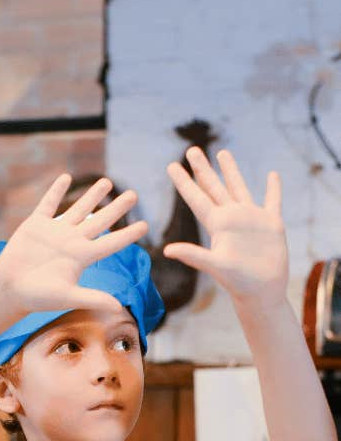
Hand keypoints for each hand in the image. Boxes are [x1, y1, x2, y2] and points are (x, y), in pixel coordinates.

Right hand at [0, 175, 148, 316]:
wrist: (9, 291)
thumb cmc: (38, 298)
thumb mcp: (67, 297)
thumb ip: (92, 298)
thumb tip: (118, 308)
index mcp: (81, 257)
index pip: (111, 243)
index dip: (128, 234)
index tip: (146, 225)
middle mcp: (71, 242)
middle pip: (100, 221)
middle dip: (117, 208)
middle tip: (134, 195)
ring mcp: (54, 232)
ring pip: (78, 208)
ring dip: (92, 195)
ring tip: (107, 182)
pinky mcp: (35, 225)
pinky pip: (48, 204)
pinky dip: (56, 191)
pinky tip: (66, 177)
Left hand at [164, 148, 287, 303]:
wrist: (261, 291)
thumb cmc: (237, 282)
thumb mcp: (214, 266)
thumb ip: (193, 255)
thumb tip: (167, 250)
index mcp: (216, 224)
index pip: (196, 197)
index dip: (184, 181)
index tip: (171, 165)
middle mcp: (230, 218)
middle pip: (213, 187)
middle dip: (202, 168)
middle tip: (190, 149)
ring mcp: (250, 218)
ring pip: (238, 187)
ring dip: (230, 170)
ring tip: (222, 152)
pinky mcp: (271, 223)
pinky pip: (272, 200)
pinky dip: (273, 188)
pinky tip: (272, 175)